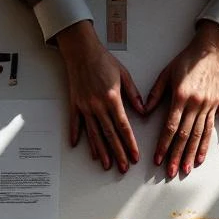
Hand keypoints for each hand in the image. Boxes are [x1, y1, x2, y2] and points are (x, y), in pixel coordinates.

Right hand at [56, 21, 144, 173]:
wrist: (81, 50)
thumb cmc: (103, 60)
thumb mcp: (124, 75)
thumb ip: (133, 94)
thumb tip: (143, 111)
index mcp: (112, 99)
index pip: (123, 127)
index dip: (130, 143)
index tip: (135, 156)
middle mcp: (98, 106)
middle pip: (109, 135)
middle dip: (118, 153)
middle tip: (123, 167)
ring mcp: (85, 107)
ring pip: (93, 134)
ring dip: (100, 151)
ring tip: (105, 164)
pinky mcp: (75, 104)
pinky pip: (75, 123)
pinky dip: (76, 135)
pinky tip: (77, 146)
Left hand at [145, 20, 218, 177]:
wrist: (211, 48)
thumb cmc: (188, 60)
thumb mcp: (166, 73)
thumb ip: (155, 93)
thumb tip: (144, 110)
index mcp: (181, 97)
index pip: (170, 127)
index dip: (164, 145)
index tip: (159, 158)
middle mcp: (197, 104)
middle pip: (186, 135)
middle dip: (178, 155)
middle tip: (173, 171)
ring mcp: (211, 104)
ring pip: (203, 133)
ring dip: (196, 152)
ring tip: (190, 166)